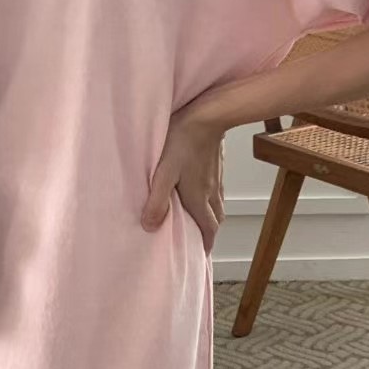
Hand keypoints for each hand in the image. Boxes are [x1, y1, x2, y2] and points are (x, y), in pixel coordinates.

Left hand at [142, 108, 224, 252]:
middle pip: (216, 219)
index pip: (209, 228)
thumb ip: (157, 200)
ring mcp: (216, 178)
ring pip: (218, 205)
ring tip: (200, 221)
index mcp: (199, 198)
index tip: (202, 255)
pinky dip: (212, 199)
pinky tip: (202, 192)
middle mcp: (211, 192)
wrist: (208, 114)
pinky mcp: (216, 165)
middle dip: (209, 233)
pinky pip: (217, 189)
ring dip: (211, 216)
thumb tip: (150, 226)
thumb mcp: (163, 173)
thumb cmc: (182, 141)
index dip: (206, 243)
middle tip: (200, 240)